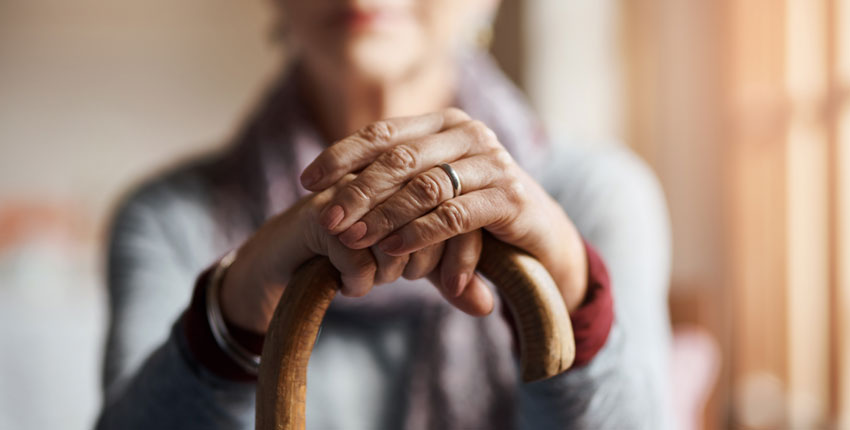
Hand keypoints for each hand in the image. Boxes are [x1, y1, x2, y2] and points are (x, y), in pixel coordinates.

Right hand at [217, 174, 491, 334]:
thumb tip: (488, 306)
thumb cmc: (356, 255)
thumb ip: (452, 279)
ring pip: (395, 236)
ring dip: (391, 271)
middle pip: (432, 218)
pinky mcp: (319, 216)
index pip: (459, 206)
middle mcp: (383, 175)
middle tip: (405, 279)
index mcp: (412, 173)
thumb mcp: (412, 265)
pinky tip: (352, 287)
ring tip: (378, 281)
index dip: (463, 252)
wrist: (285, 260)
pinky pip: (357, 256)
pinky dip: (360, 281)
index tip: (452, 285)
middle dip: (426, 263)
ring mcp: (349, 191)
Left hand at [301, 108, 588, 312]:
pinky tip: (392, 249)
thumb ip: (392, 187)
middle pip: (400, 158)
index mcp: (446, 124)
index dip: (341, 155)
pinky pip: (454, 215)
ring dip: (383, 215)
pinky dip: (419, 233)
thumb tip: (324, 194)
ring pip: (425, 186)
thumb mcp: (431, 194)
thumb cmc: (475, 215)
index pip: (384, 132)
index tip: (308, 181)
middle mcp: (470, 134)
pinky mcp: (509, 197)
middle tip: (326, 219)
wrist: (541, 239)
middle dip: (357, 191)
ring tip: (353, 239)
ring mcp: (493, 162)